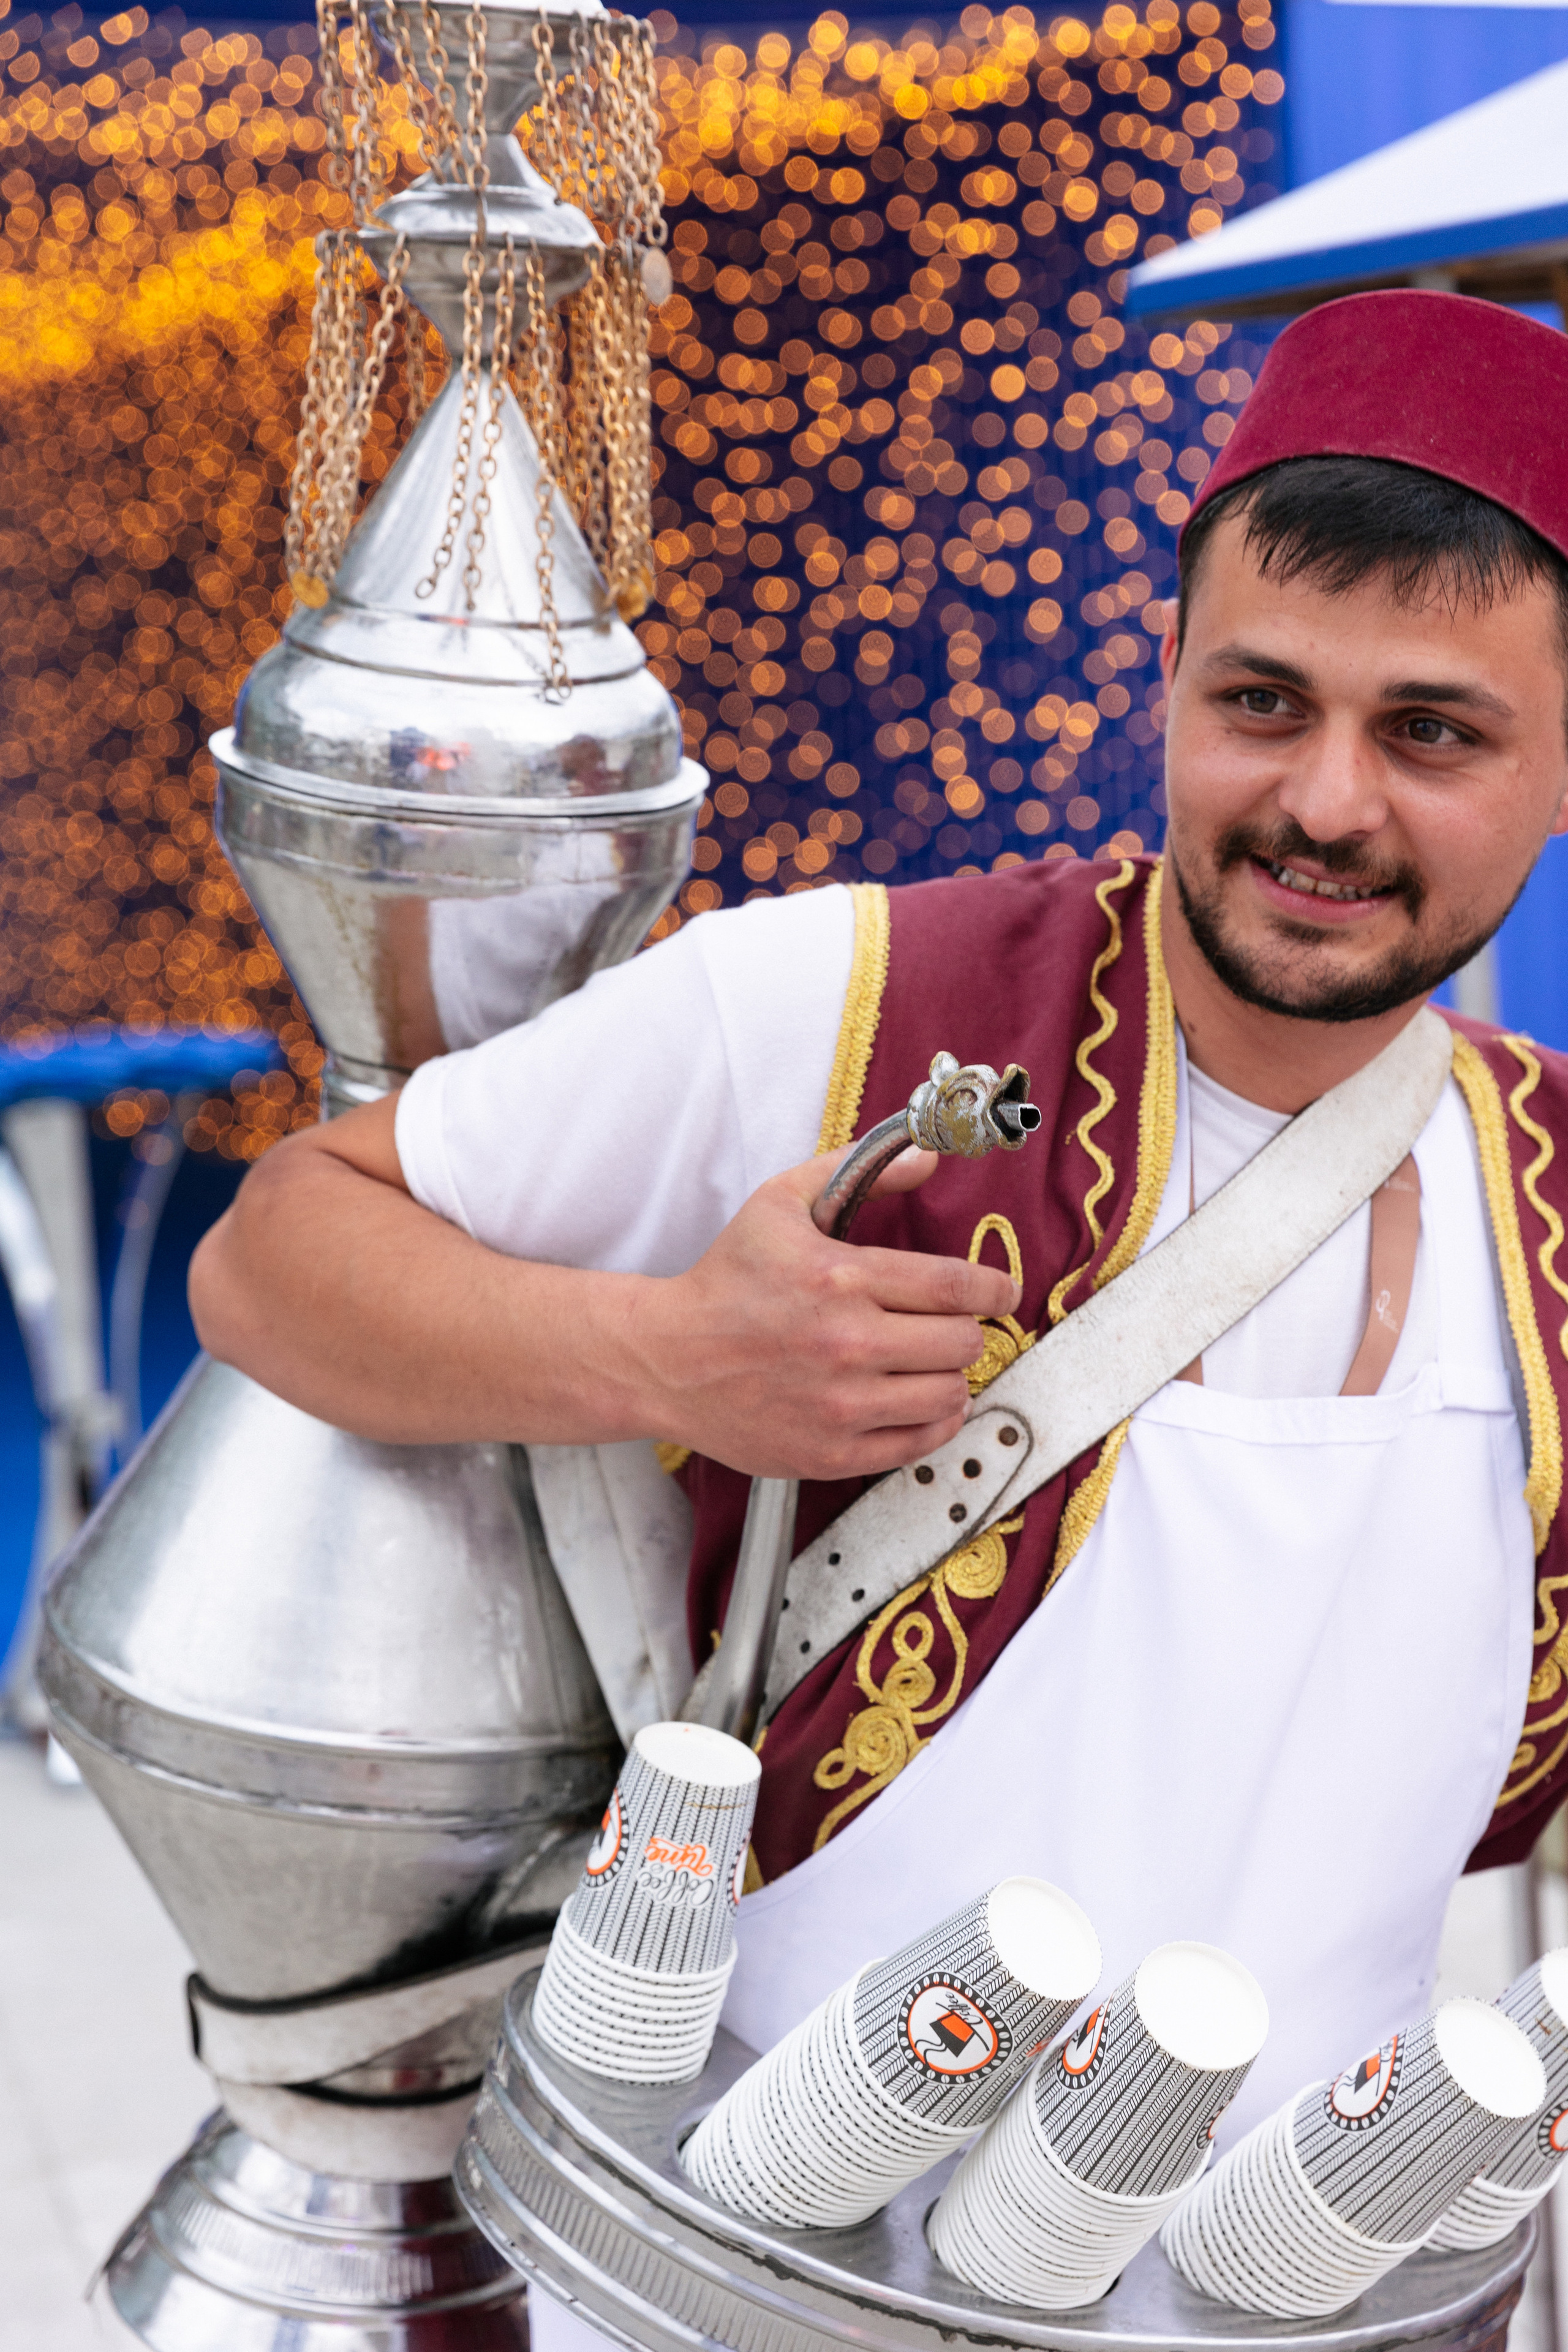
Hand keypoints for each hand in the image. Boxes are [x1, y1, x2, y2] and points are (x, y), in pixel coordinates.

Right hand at [624, 1147, 1022, 1480]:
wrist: (667, 1359)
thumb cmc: (725, 1279)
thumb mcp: (781, 1203)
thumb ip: (857, 1173)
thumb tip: (926, 1160)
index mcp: (840, 1278)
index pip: (955, 1287)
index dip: (994, 1288)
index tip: (1001, 1291)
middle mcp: (846, 1344)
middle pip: (961, 1343)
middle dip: (965, 1330)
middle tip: (947, 1325)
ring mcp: (840, 1405)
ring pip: (949, 1395)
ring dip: (949, 1376)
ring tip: (927, 1363)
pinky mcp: (831, 1452)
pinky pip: (919, 1442)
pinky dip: (931, 1421)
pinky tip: (914, 1400)